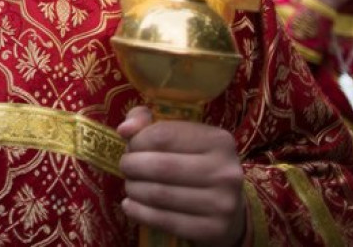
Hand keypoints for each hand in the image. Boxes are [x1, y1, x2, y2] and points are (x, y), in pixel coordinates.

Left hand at [118, 106, 245, 246]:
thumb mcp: (178, 135)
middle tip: (126, 167)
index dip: (137, 141)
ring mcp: (222, 203)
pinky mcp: (213, 230)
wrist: (227, 207)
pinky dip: (139, 212)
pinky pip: (164, 221)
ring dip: (134, 189)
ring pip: (159, 194)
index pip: (164, 135)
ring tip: (130, 185)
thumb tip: (125, 129)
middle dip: (132, 166)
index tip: (130, 146)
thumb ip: (147, 122)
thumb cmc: (194, 162)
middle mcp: (225, 171)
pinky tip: (129, 205)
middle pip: (161, 166)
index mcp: (219, 141)